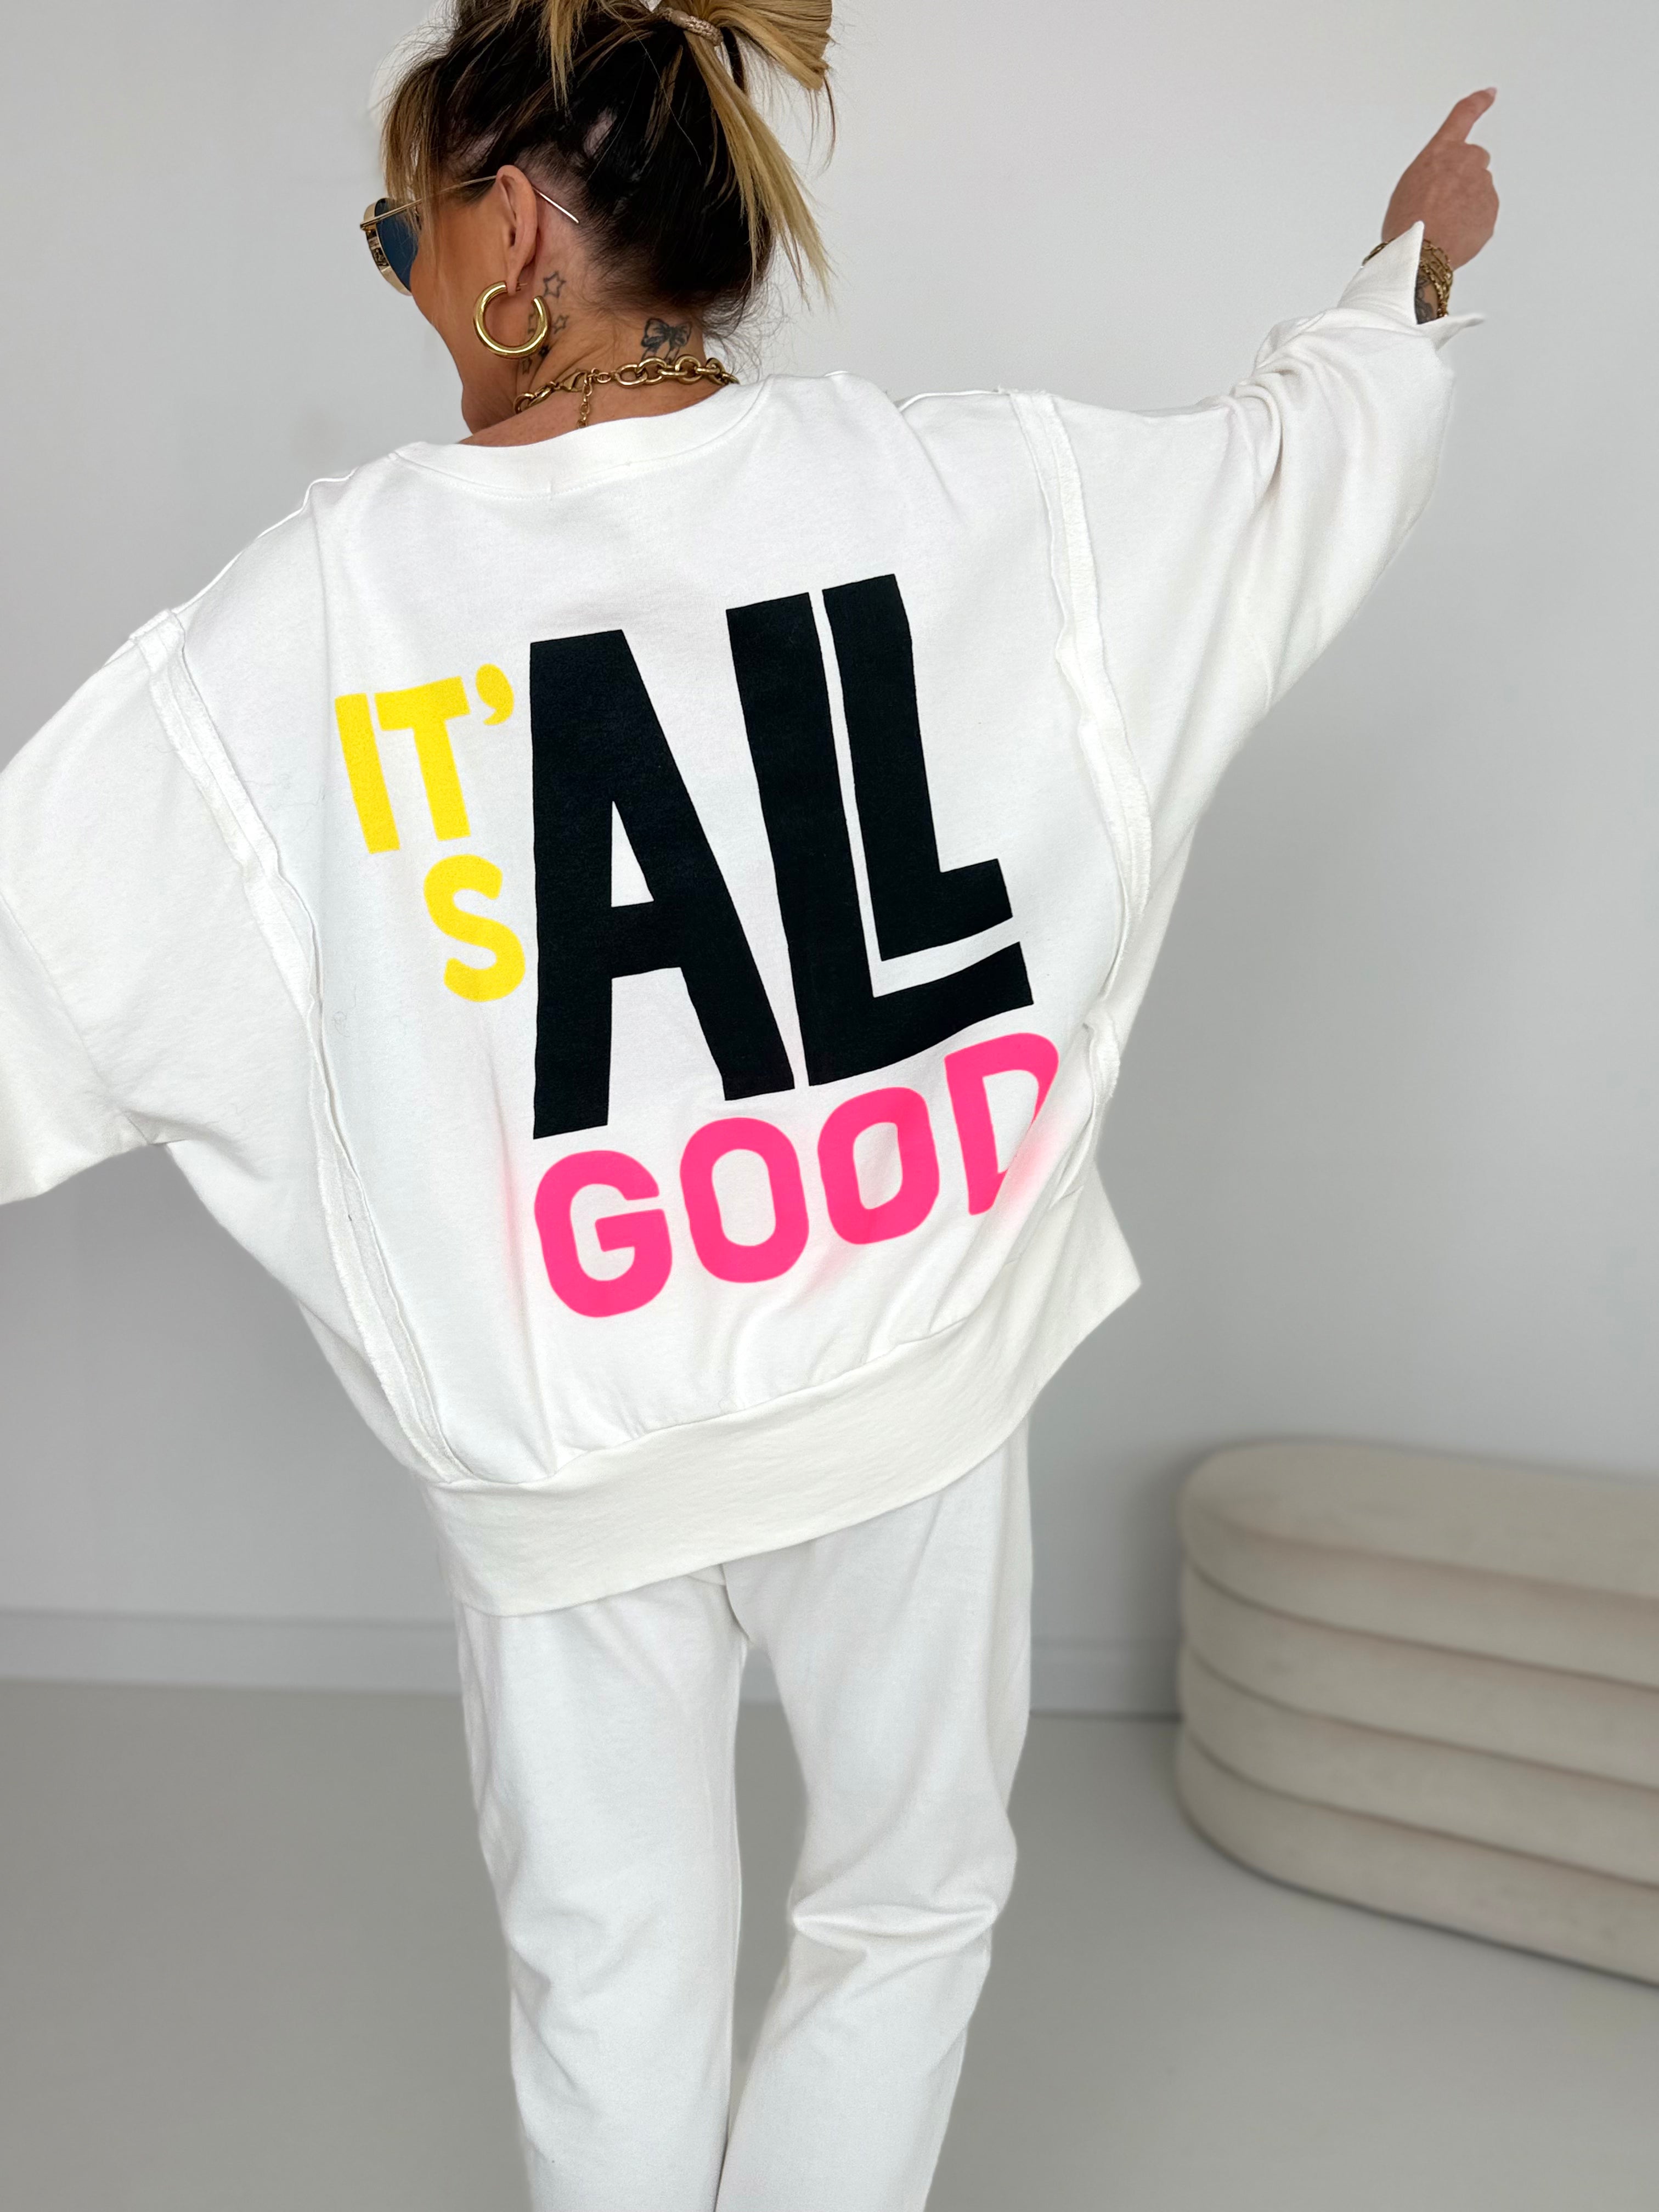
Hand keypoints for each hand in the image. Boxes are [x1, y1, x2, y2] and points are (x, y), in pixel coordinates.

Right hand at [1381, 89, 1499, 267]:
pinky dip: (1473, 223)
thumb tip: (1444, 184)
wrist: (1420, 252)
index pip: (1463, 116)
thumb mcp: (1408, 187)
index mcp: (1440, 152)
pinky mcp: (1491, 209)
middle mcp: (1466, 161)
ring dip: (1467, 203)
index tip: (1489, 94)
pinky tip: (1454, 235)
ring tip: (1444, 225)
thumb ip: (1432, 174)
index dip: (1478, 103)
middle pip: (1474, 160)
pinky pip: (1484, 213)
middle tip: (1443, 203)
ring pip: (1479, 189)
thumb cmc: (1407, 223)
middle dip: (1464, 177)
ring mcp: (1481, 184)